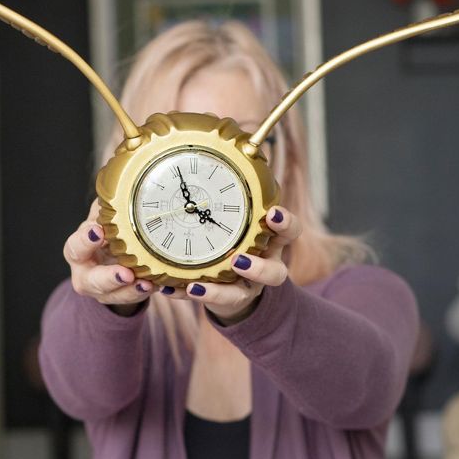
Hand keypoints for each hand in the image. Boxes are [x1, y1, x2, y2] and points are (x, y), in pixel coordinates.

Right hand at [63, 198, 155, 315]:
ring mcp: (102, 290)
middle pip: (92, 281)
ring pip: (114, 295)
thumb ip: (107, 205)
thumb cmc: (105, 234)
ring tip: (147, 283)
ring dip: (131, 291)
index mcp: (79, 250)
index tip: (98, 232)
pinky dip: (144, 292)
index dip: (85, 241)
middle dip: (109, 278)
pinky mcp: (119, 298)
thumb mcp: (102, 219)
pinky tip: (157, 284)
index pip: (76, 246)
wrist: (107, 260)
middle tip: (126, 273)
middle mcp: (86, 273)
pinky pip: (132, 298)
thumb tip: (117, 178)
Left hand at [161, 205, 301, 324]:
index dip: (286, 223)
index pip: (290, 231)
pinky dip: (188, 293)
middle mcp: (267, 266)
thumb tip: (223, 157)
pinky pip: (209, 301)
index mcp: (273, 241)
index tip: (273, 214)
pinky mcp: (228, 300)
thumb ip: (237, 196)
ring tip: (195, 286)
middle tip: (237, 259)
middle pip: (275, 273)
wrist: (238, 283)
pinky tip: (168, 289)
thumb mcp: (244, 218)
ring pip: (242, 294)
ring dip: (219, 291)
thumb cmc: (241, 239)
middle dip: (258, 268)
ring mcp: (248, 287)